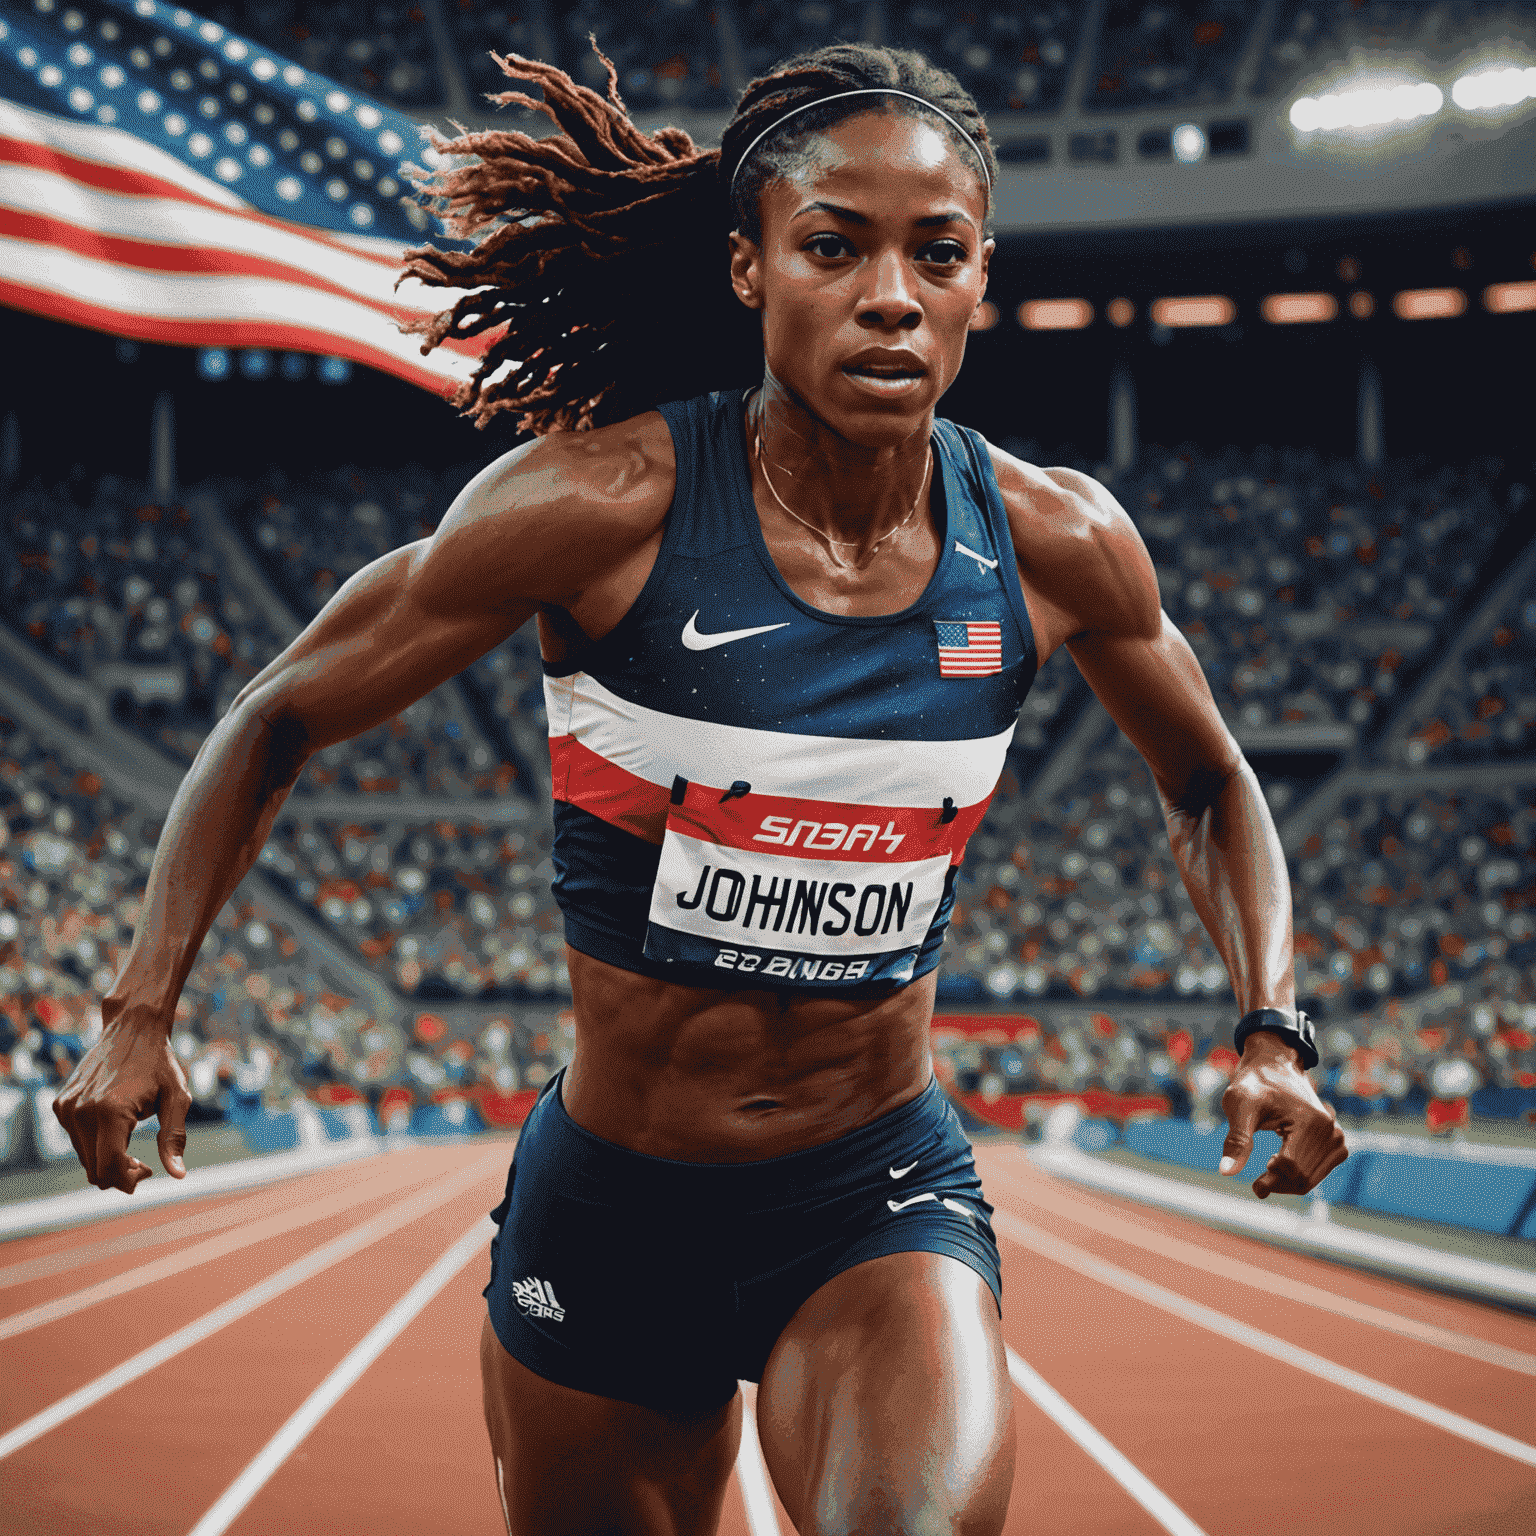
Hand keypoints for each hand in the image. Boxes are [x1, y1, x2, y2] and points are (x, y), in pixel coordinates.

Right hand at [52, 1002, 191, 1192]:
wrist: (132, 1028)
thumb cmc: (160, 1063)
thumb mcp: (177, 1097)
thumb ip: (173, 1138)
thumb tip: (178, 1175)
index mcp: (110, 1111)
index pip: (109, 1166)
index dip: (128, 1179)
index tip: (146, 1171)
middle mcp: (81, 1112)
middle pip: (94, 1169)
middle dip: (119, 1176)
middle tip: (143, 1164)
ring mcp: (67, 1108)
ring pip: (84, 1158)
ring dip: (106, 1160)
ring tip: (132, 1141)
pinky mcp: (61, 1104)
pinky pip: (76, 1140)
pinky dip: (95, 1143)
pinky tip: (116, 1126)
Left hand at [1218, 1030, 1346, 1198]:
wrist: (1274, 1066)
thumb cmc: (1254, 1083)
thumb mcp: (1239, 1106)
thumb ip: (1236, 1140)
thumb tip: (1226, 1172)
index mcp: (1311, 1122)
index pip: (1292, 1168)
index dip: (1270, 1181)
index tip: (1255, 1186)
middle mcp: (1331, 1131)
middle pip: (1303, 1178)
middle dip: (1278, 1184)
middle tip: (1258, 1184)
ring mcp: (1337, 1137)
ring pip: (1311, 1179)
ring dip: (1287, 1182)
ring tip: (1268, 1170)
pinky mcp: (1336, 1142)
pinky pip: (1318, 1172)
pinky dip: (1299, 1175)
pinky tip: (1281, 1162)